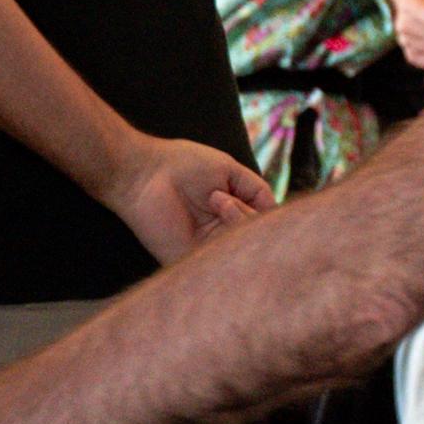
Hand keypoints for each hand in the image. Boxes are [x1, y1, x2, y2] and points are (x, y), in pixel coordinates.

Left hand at [108, 132, 271, 267]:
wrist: (146, 171)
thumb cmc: (182, 165)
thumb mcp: (231, 171)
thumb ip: (258, 192)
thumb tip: (278, 213)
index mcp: (228, 217)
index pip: (262, 227)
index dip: (268, 215)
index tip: (256, 196)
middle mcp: (219, 236)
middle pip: (257, 240)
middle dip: (253, 217)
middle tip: (227, 196)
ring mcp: (207, 248)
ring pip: (246, 247)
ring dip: (240, 217)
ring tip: (216, 198)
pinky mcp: (192, 258)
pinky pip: (226, 255)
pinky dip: (231, 226)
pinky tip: (218, 205)